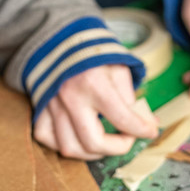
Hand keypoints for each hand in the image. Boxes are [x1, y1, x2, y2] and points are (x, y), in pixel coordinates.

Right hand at [33, 63, 158, 160]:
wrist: (62, 37)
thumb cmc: (94, 52)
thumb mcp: (119, 68)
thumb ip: (130, 98)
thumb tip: (146, 124)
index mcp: (94, 84)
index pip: (123, 119)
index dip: (142, 130)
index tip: (150, 131)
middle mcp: (71, 97)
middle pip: (94, 142)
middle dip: (117, 148)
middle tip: (126, 140)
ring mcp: (51, 104)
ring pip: (69, 147)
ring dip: (92, 152)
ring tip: (105, 143)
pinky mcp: (39, 106)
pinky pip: (45, 137)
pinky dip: (62, 143)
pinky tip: (77, 137)